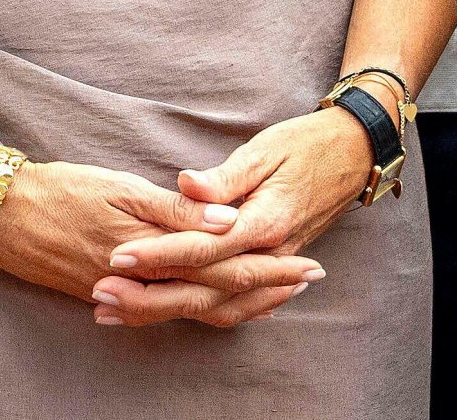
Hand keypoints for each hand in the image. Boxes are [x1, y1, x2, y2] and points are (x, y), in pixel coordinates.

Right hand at [0, 160, 320, 323]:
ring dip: (242, 301)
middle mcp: (148, 282)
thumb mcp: (119, 188)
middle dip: (268, 287)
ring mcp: (131, 295)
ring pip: (198, 308)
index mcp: (154, 251)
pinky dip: (204, 307)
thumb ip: (175, 211)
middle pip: (219, 293)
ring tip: (280, 295)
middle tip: (311, 279)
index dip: (267, 265)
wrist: (4, 217)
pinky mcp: (115, 296)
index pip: (223, 264)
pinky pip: (171, 311)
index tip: (306, 262)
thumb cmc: (62, 191)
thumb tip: (228, 222)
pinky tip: (220, 302)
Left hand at [90, 111, 373, 328]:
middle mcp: (270, 253)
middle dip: (151, 295)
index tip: (118, 256)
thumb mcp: (264, 150)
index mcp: (265, 221)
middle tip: (103, 292)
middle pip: (205, 288)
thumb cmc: (305, 144)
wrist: (353, 155)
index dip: (159, 254)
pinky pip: (237, 303)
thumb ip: (225, 177)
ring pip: (218, 304)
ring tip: (120, 309)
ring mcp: (273, 265)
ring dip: (168, 310)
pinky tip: (171, 313)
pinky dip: (203, 312)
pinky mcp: (273, 266)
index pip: (202, 248)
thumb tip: (186, 186)